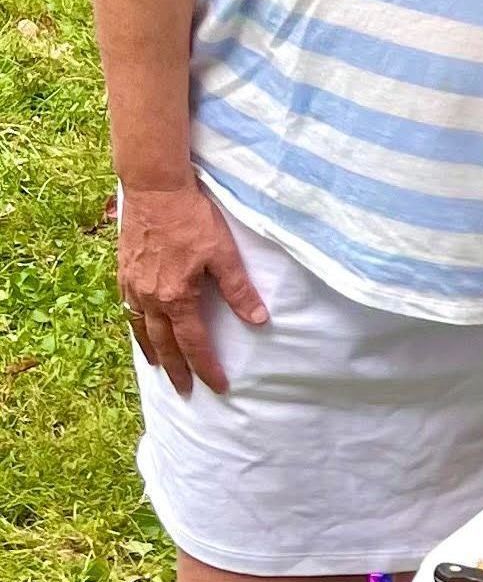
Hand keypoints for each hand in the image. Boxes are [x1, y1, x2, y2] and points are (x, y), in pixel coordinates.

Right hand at [117, 181, 268, 393]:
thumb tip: (258, 319)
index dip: (207, 367)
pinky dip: (136, 327)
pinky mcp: (124, 273)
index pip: (194, 343)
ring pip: (141, 330)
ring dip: (153, 352)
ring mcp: (132, 287)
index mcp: (176, 297)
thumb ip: (239, 289)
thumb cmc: (193, 218)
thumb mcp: (224, 253)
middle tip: (184, 391)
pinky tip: (141, 328)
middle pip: (164, 345)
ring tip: (160, 368)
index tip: (218, 386)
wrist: (155, 190)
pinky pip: (128, 310)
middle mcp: (149, 298)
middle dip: (177, 370)